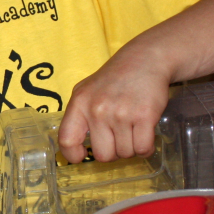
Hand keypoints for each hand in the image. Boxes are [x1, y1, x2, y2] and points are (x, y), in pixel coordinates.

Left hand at [58, 47, 170, 163]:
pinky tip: (145, 134)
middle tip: (119, 137)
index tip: (83, 154)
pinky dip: (146, 148)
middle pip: (103, 155)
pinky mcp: (144, 116)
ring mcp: (121, 113)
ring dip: (131, 147)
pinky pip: (143, 149)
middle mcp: (98, 109)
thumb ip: (79, 116)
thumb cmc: (115, 79)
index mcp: (80, 103)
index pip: (67, 140)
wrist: (145, 59)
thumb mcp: (87, 90)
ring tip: (133, 129)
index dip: (72, 155)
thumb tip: (74, 148)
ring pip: (125, 153)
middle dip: (113, 152)